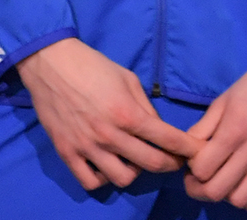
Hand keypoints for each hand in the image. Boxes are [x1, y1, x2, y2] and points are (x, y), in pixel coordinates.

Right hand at [18, 38, 194, 191]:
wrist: (51, 65)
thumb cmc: (93, 66)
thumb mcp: (128, 79)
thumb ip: (145, 106)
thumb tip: (157, 128)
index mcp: (128, 113)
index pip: (167, 139)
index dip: (187, 149)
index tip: (195, 152)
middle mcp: (110, 135)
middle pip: (151, 164)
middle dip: (170, 164)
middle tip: (173, 160)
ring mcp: (87, 147)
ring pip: (123, 179)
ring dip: (135, 171)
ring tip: (134, 159)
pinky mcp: (67, 153)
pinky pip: (91, 181)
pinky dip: (104, 178)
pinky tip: (107, 166)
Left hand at [182, 52, 246, 209]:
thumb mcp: (223, 100)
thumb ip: (202, 127)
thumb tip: (186, 151)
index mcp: (234, 130)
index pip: (201, 169)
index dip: (191, 169)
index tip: (194, 162)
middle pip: (216, 191)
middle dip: (200, 189)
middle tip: (200, 180)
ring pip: (240, 199)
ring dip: (226, 195)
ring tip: (225, 181)